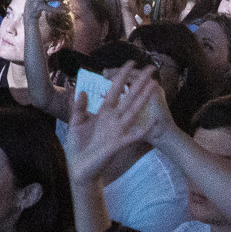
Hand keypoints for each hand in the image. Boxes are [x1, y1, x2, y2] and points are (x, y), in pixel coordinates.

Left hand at [64, 65, 162, 183]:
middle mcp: (113, 119)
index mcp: (103, 113)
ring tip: (154, 85)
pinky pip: (133, 135)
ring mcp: (117, 131)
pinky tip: (152, 121)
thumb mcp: (75, 124)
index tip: (130, 63)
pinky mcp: (118, 144)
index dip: (121, 77)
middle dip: (139, 83)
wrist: (79, 168)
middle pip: (129, 97)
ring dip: (143, 98)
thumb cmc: (78, 146)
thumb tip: (81, 91)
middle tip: (151, 69)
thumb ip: (78, 107)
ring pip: (133, 111)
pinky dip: (142, 129)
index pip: (114, 90)